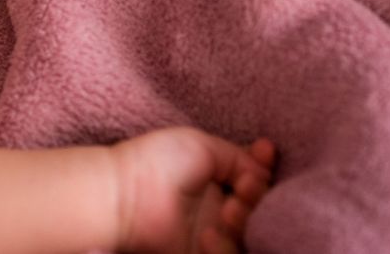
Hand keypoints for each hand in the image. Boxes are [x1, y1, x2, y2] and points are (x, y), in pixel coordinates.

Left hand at [111, 127, 275, 253]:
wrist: (124, 195)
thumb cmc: (157, 162)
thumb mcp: (202, 146)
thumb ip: (237, 157)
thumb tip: (263, 169)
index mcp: (213, 182)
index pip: (252, 180)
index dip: (262, 169)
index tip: (265, 151)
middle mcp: (214, 210)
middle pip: (257, 210)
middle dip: (258, 197)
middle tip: (244, 187)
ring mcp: (209, 236)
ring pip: (248, 237)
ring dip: (246, 222)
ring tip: (229, 209)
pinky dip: (226, 247)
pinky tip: (211, 232)